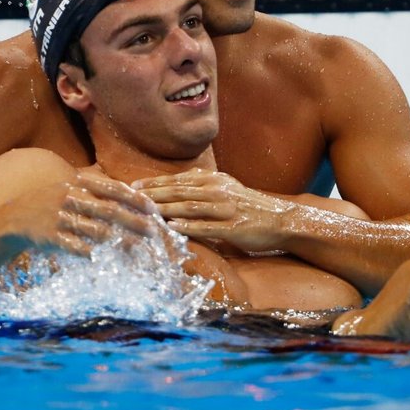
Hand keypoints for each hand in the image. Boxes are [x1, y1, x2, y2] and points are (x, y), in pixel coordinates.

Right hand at [5, 171, 159, 257]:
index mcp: (77, 185)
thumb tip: (132, 192)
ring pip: (96, 231)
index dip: (135, 199)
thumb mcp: (69, 188)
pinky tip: (109, 259)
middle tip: (153, 231)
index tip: (153, 208)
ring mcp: (59, 219)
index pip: (112, 189)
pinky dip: (94, 253)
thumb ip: (97, 189)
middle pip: (109, 210)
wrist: (11, 220)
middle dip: (134, 221)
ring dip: (120, 241)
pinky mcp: (51, 238)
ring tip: (138, 248)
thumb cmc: (50, 205)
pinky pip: (77, 247)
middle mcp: (69, 199)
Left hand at [133, 170, 294, 253]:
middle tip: (129, 198)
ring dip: (165, 209)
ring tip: (144, 212)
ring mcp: (225, 209)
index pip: (177, 180)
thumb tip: (179, 184)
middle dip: (152, 194)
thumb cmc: (250, 205)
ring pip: (189, 207)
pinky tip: (172, 229)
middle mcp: (217, 191)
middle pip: (178, 191)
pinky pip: (206, 226)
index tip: (132, 186)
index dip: (154, 183)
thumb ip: (204, 185)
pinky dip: (187, 227)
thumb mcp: (227, 187)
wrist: (281, 218)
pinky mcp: (233, 227)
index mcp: (214, 180)